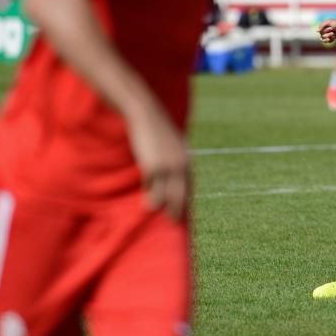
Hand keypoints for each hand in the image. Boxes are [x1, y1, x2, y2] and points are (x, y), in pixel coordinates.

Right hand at [126, 102, 190, 220]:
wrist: (147, 114)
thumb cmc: (158, 128)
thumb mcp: (172, 142)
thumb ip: (175, 155)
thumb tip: (174, 169)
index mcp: (186, 159)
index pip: (188, 185)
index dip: (185, 198)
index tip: (183, 210)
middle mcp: (180, 165)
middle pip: (180, 194)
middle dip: (177, 208)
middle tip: (173, 221)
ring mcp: (167, 167)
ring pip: (165, 194)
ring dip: (161, 205)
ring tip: (158, 213)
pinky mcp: (153, 167)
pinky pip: (151, 186)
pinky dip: (149, 193)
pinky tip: (147, 201)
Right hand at [318, 18, 335, 43]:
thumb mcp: (329, 22)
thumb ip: (322, 26)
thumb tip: (317, 31)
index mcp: (323, 26)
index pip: (319, 31)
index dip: (323, 30)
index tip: (328, 27)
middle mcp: (325, 31)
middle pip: (321, 35)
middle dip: (327, 32)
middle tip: (332, 29)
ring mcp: (328, 35)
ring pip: (324, 39)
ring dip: (328, 36)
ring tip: (333, 34)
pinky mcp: (331, 38)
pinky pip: (328, 41)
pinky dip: (330, 40)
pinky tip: (334, 37)